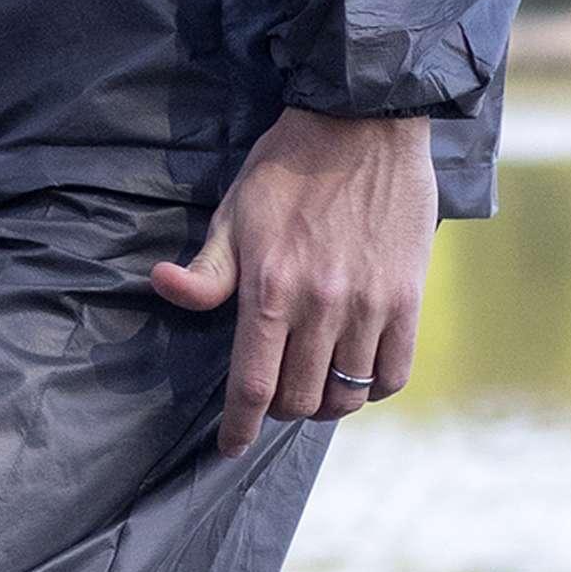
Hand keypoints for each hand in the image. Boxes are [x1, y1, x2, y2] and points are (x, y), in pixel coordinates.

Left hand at [148, 107, 437, 455]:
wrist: (363, 124)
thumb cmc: (287, 167)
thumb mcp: (234, 212)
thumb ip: (207, 268)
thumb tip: (162, 287)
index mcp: (269, 288)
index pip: (252, 385)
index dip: (238, 427)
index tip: (230, 447)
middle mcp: (320, 306)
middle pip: (299, 399)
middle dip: (280, 410)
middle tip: (274, 394)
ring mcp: (368, 306)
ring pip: (346, 395)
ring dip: (325, 402)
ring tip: (314, 386)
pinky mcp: (408, 300)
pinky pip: (393, 374)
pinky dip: (372, 387)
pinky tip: (357, 373)